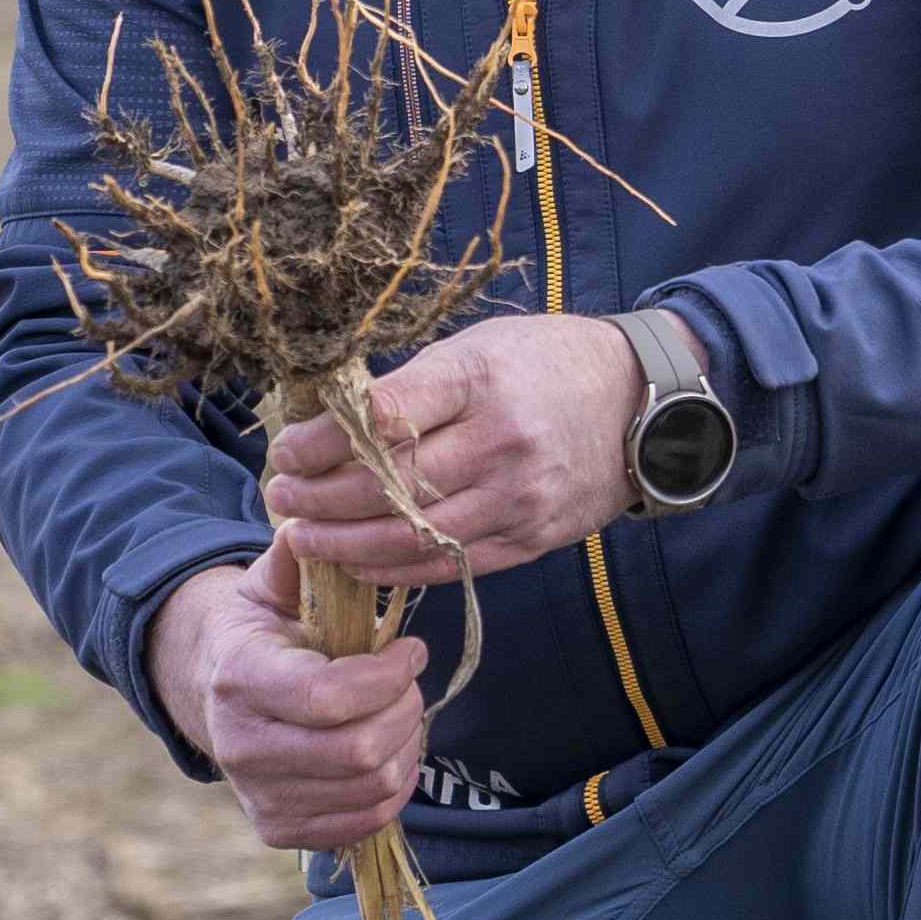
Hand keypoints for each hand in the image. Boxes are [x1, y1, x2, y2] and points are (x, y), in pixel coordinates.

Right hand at [146, 544, 428, 852]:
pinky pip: (367, 820)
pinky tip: (387, 748)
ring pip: (373, 788)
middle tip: (409, 682)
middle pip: (359, 751)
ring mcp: (259, 796)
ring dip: (407, 745)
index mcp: (239, 679)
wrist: (211, 693)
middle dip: (405, 709)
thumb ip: (293, 559)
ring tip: (400, 711)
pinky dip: (394, 785)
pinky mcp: (279, 830)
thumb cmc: (258, 633)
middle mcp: (241, 746)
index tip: (411, 649)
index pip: (328, 697)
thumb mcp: (268, 586)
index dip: (388, 675)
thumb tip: (310, 523)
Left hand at [257, 312, 648, 591]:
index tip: (286, 451)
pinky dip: (394, 572)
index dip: (322, 443)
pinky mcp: (531, 539)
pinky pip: (449, 565)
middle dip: (320, 500)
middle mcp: (500, 443)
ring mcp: (518, 498)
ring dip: (345, 545)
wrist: (641, 402)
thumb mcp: (480, 347)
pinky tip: (356, 564)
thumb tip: (333, 422)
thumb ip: (415, 386)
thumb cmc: (548, 362)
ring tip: (302, 538)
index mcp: (481, 381)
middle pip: (389, 486)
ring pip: (413, 537)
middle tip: (279, 499)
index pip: (384, 419)